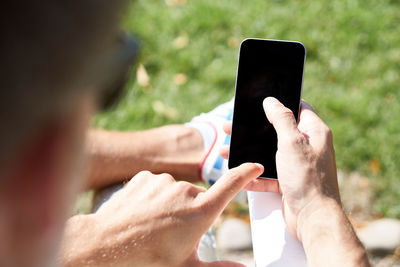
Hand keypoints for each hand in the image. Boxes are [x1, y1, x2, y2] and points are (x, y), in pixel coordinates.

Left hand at [61, 163, 262, 266]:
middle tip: (171, 232)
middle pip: (198, 197)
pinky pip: (158, 184)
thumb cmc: (148, 260)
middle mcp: (186, 190)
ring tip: (153, 224)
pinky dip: (154, 196)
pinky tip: (142, 212)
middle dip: (191, 212)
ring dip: (171, 204)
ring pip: (176, 191)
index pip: (231, 185)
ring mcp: (165, 181)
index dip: (246, 174)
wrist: (106, 244)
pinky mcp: (147, 176)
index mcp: (200, 211)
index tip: (256, 165)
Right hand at [220, 98, 339, 240]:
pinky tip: (240, 175)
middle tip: (233, 126)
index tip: (261, 101)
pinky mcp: (289, 183)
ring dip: (249, 153)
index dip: (280, 103)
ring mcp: (298, 166)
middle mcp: (308, 148)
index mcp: (314, 133)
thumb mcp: (292, 142)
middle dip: (254, 130)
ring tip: (227, 150)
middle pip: (277, 132)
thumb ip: (281, 119)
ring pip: (269, 154)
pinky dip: (254, 175)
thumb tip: (271, 101)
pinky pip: (268, 175)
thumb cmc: (307, 179)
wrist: (313, 219)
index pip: (298, 108)